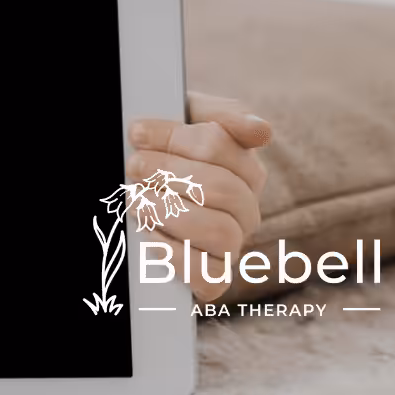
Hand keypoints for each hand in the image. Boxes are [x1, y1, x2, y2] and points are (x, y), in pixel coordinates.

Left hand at [127, 91, 272, 302]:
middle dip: (167, 173)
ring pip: (220, 232)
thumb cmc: (165, 150)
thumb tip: (261, 132)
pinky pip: (209, 278)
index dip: (173, 137)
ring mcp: (232, 245)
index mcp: (245, 167)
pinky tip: (147, 234)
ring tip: (135, 199)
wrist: (139, 182)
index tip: (137, 133)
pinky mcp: (213, 278)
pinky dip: (175, 256)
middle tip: (134, 166)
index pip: (219, 146)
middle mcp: (246, 208)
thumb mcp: (186, 118)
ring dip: (169, 212)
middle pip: (221, 188)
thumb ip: (223, 116)